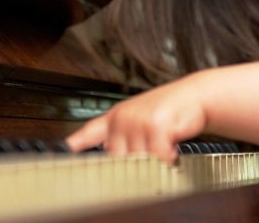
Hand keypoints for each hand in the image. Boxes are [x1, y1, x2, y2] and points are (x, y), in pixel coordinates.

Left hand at [65, 84, 204, 162]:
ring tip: (162, 148)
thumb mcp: (140, 118)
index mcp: (115, 117)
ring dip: (154, 161)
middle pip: (117, 158)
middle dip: (134, 163)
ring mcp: (137, 121)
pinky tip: (171, 149)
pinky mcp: (155, 126)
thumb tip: (110, 159)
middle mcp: (123, 118)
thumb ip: (122, 138)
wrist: (195, 95)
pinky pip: (157, 157)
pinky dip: (167, 158)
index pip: (89, 133)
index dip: (73, 144)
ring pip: (138, 160)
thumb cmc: (169, 109)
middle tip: (148, 158)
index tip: (62, 151)